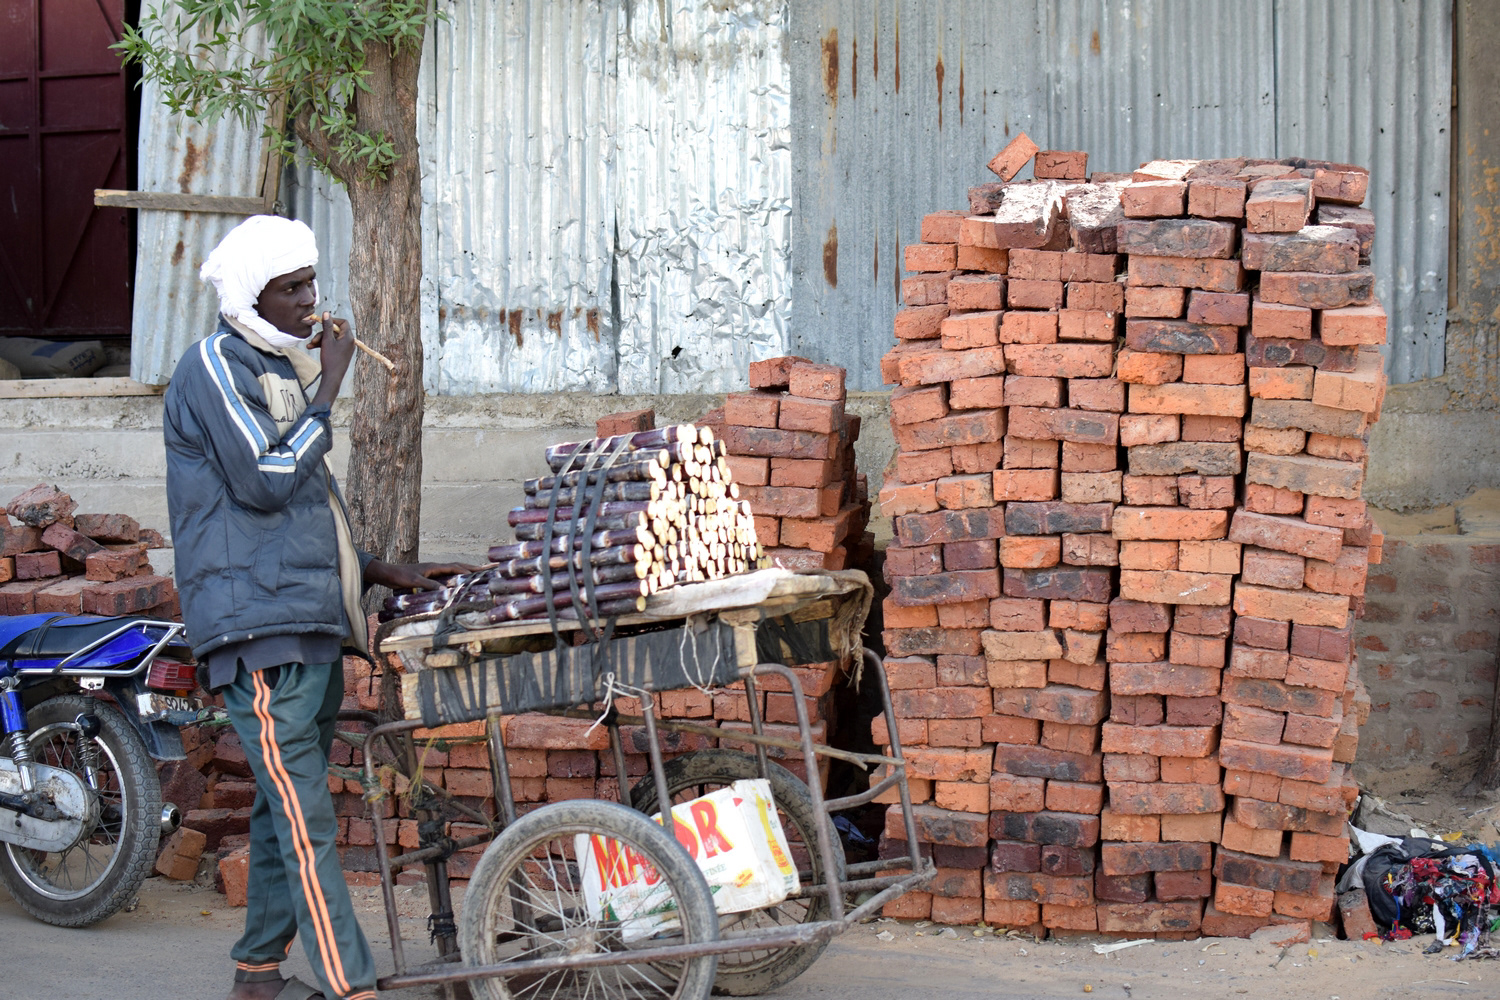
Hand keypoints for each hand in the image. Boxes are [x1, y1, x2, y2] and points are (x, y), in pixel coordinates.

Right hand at [308, 311, 355, 405]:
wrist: (332, 377)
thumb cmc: (331, 358)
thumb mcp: (327, 340)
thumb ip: (327, 326)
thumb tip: (326, 313)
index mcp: (348, 337)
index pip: (343, 322)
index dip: (332, 320)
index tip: (322, 321)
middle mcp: (349, 341)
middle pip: (335, 331)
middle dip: (322, 333)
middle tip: (314, 339)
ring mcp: (345, 347)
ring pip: (331, 338)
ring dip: (320, 340)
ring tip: (310, 345)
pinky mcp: (341, 352)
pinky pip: (332, 344)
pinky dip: (323, 345)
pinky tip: (312, 347)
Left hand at [364, 559, 480, 591]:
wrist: (388, 574)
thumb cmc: (400, 576)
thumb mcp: (415, 581)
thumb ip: (429, 585)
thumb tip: (444, 591)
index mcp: (434, 567)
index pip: (455, 567)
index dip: (468, 569)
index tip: (480, 571)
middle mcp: (435, 567)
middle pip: (457, 566)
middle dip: (471, 568)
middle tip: (486, 570)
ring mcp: (433, 571)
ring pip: (452, 570)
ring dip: (464, 571)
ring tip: (476, 574)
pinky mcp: (429, 576)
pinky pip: (446, 575)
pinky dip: (455, 577)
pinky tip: (458, 582)